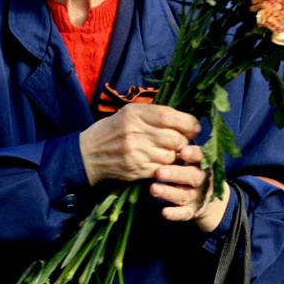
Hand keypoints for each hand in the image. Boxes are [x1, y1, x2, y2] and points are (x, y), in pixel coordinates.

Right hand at [78, 103, 199, 184]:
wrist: (89, 154)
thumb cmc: (113, 130)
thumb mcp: (129, 113)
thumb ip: (154, 114)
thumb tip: (184, 120)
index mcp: (136, 113)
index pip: (170, 116)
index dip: (188, 123)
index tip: (194, 128)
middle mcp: (136, 131)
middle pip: (175, 139)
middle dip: (183, 142)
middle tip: (180, 142)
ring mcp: (136, 152)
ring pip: (171, 156)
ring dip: (174, 156)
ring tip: (168, 152)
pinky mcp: (136, 170)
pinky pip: (161, 169)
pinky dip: (165, 168)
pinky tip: (161, 163)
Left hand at [149, 143, 227, 231]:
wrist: (207, 197)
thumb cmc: (191, 169)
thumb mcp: (190, 158)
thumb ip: (181, 148)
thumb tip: (163, 126)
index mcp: (202, 163)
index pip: (201, 157)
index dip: (193, 154)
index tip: (182, 151)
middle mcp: (202, 180)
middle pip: (192, 176)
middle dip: (176, 174)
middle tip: (160, 171)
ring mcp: (197, 196)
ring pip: (185, 195)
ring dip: (169, 192)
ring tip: (153, 189)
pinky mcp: (192, 211)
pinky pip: (184, 214)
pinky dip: (175, 214)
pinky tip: (164, 213)